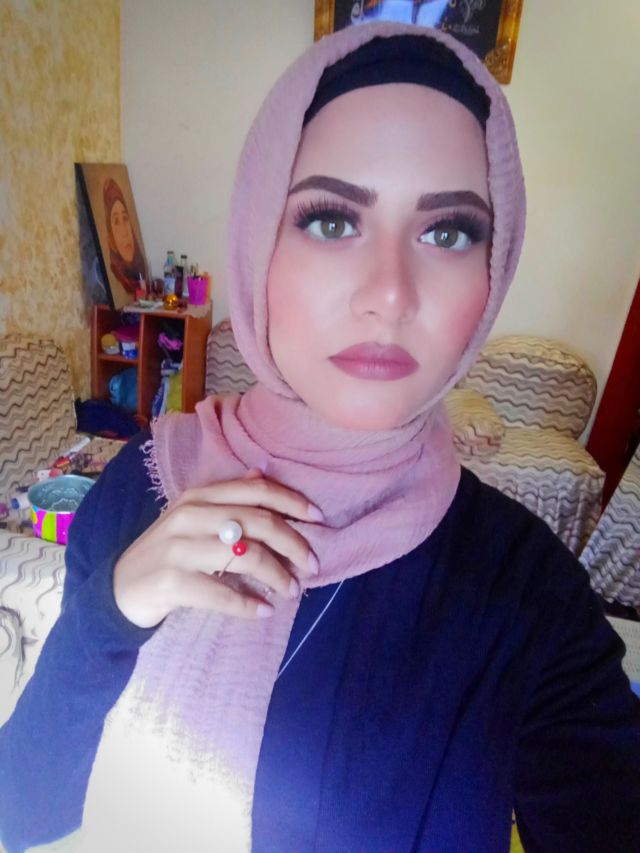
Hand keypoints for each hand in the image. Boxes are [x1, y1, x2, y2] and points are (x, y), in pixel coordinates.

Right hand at [113, 469, 320, 627]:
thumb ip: (226, 498)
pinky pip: (222, 593)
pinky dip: (249, 605)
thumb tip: (262, 473)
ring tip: (292, 591)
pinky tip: (265, 611)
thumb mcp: (192, 517)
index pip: (256, 490)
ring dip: (278, 576)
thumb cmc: (165, 552)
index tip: (319, 519)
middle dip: (294, 543)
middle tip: (313, 565)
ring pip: (246, 557)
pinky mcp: (172, 581)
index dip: (293, 501)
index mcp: (199, 496)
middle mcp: (190, 516)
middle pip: (258, 522)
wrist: (118, 589)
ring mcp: (179, 548)